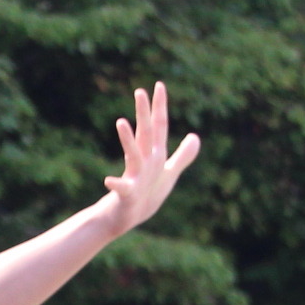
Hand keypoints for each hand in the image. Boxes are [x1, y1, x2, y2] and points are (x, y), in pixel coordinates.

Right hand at [103, 82, 202, 235]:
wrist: (127, 218)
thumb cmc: (146, 195)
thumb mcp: (168, 173)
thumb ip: (183, 155)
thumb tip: (195, 136)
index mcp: (153, 155)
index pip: (158, 127)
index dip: (160, 107)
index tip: (159, 85)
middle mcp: (143, 162)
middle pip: (145, 134)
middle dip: (143, 114)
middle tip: (139, 91)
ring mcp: (134, 176)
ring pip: (132, 155)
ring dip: (127, 140)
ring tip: (121, 122)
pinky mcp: (127, 194)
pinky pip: (121, 189)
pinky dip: (116, 185)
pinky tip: (108, 181)